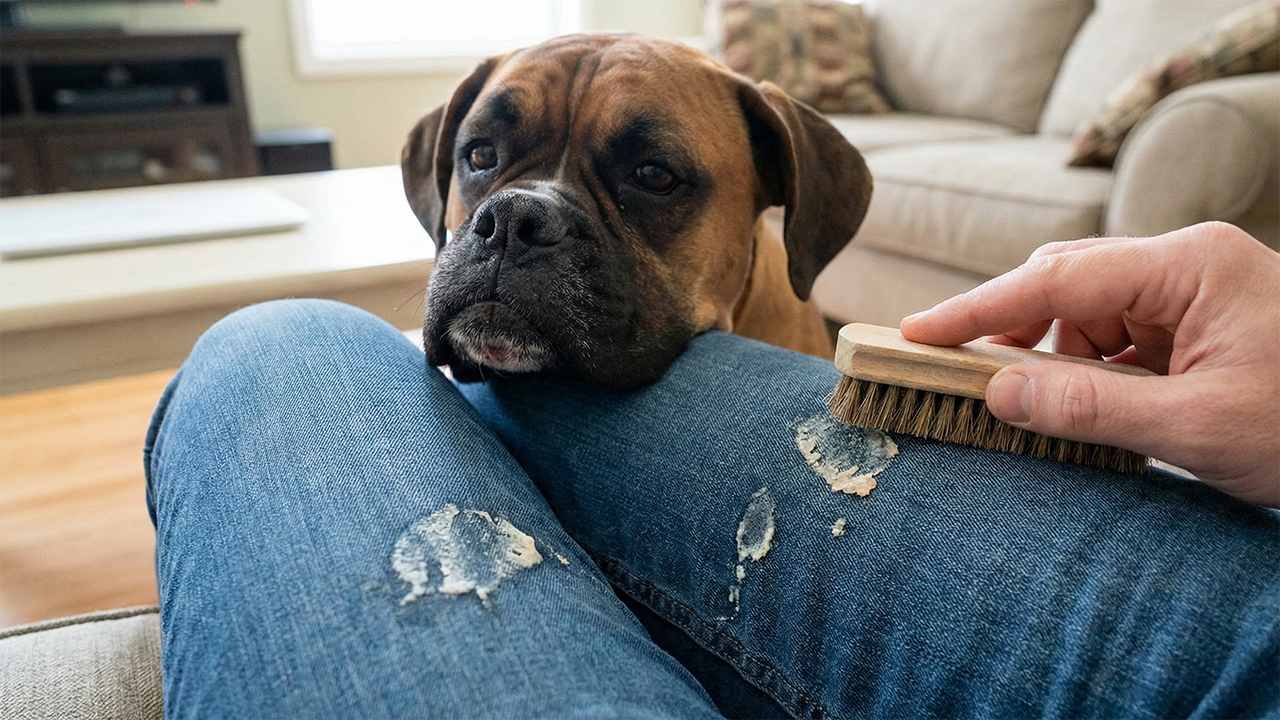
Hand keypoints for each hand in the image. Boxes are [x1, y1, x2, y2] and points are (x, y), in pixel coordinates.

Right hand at [900, 222, 1279, 506]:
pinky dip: (1090, 376)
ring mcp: (1194, 295)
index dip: (979, 310)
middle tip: (958, 379)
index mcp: (1192, 265)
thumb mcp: (1200, 427)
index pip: (1057, 279)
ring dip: (1055, 363)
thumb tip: (997, 392)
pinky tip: (1088, 409)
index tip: (917, 333)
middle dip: (1012, 333)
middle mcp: (1188, 265)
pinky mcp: (1198, 327)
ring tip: (1044, 412)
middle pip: (1066, 286)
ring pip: (1087, 317)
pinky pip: (1118, 341)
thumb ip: (1091, 407)